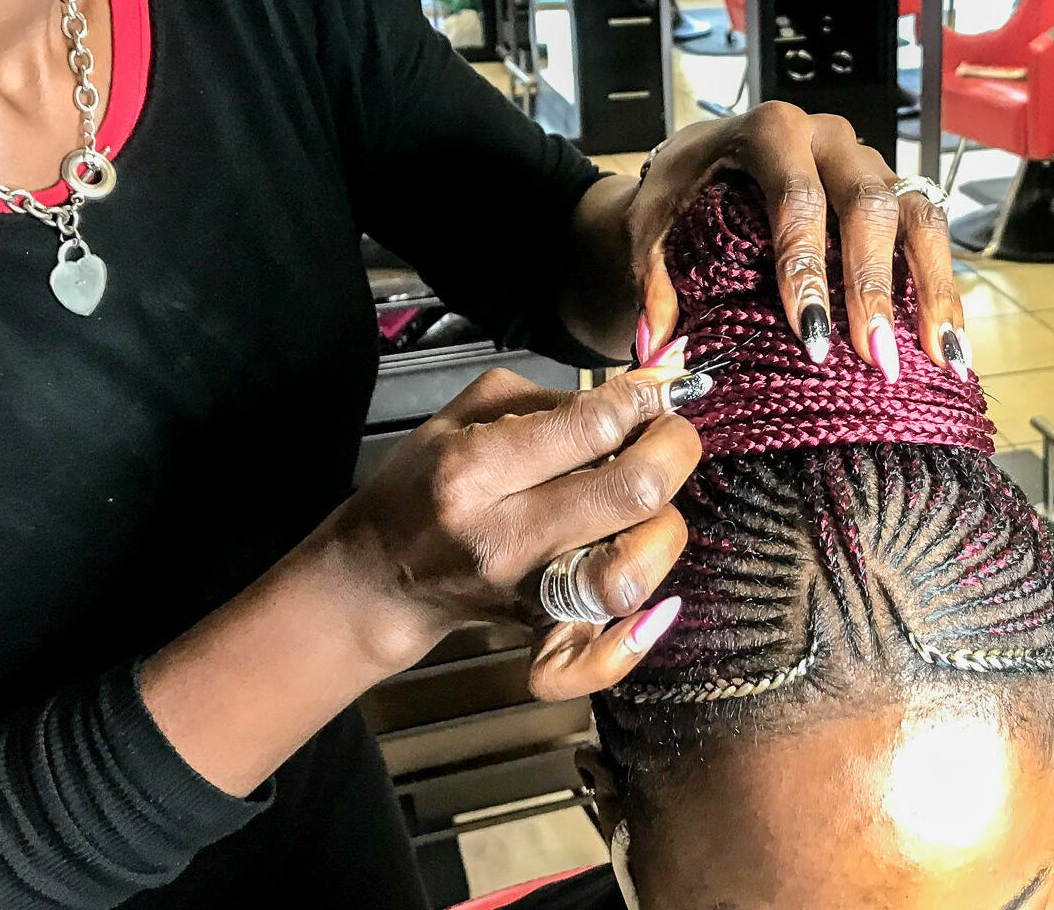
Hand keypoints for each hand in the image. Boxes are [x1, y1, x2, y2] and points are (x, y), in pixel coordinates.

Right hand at [327, 363, 701, 699]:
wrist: (380, 575)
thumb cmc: (430, 481)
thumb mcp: (471, 414)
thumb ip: (560, 400)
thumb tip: (650, 389)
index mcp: (476, 468)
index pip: (592, 426)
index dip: (644, 399)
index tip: (659, 389)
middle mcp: (504, 537)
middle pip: (633, 492)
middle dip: (673, 450)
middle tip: (668, 437)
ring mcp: (525, 593)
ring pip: (632, 573)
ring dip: (664, 529)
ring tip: (650, 505)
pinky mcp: (538, 633)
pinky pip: (588, 665)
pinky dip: (629, 646)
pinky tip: (654, 611)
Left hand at [627, 102, 968, 381]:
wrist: (703, 164)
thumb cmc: (681, 194)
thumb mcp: (650, 227)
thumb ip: (653, 282)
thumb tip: (659, 348)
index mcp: (770, 132)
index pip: (797, 197)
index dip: (807, 266)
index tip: (812, 333)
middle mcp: (830, 140)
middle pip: (868, 205)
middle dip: (873, 287)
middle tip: (875, 357)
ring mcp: (870, 162)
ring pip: (918, 216)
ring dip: (932, 290)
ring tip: (943, 357)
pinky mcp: (894, 190)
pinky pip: (930, 234)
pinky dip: (941, 291)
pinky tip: (950, 346)